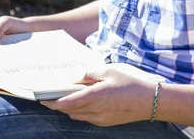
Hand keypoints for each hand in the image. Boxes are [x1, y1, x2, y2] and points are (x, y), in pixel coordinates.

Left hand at [41, 63, 164, 126]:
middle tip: (50, 94)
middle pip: (69, 111)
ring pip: (78, 116)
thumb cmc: (131, 82)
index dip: (51, 102)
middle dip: (58, 104)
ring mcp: (101, 119)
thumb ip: (88, 73)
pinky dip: (81, 110)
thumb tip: (74, 78)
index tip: (41, 98)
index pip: (65, 103)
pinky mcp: (107, 122)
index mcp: (94, 97)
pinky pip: (88, 118)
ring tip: (65, 96)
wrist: (152, 100)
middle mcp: (96, 111)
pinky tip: (83, 100)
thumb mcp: (108, 70)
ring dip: (69, 107)